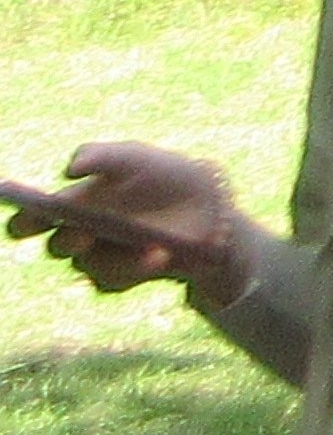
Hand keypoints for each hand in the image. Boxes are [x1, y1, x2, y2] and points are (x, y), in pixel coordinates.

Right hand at [20, 143, 234, 297]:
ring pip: (89, 265)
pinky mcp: (118, 277)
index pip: (31, 219)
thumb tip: (70, 169)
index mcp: (71, 204)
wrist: (206, 203)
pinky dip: (138, 266)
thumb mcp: (135, 157)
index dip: (24, 221)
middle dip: (67, 241)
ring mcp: (97, 258)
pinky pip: (116, 279)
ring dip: (115, 254)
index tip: (29, 217)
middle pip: (56, 246)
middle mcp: (77, 234)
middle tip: (81, 234)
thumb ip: (102, 155)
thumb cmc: (160, 174)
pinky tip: (160, 253)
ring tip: (149, 241)